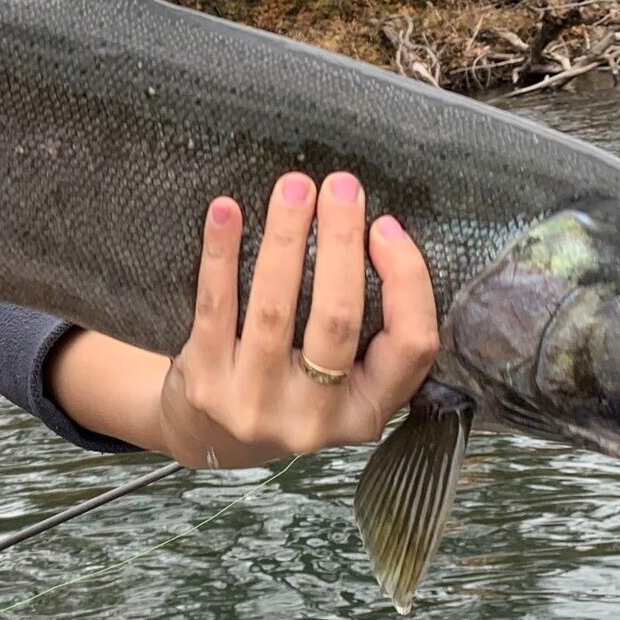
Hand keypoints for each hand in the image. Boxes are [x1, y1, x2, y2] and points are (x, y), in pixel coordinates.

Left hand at [154, 171, 439, 469]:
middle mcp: (316, 420)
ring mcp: (257, 405)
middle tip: (340, 185)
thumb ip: (368, 328)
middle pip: (340, 318)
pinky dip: (221, 254)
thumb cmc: (291, 387)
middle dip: (342, 241)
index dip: (407, 280)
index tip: (387, 225)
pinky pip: (216, 307)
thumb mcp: (344, 380)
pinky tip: (226, 211)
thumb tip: (377, 228)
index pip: (413, 345)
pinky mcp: (207, 385)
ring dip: (286, 237)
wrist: (209, 433)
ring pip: (276, 309)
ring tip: (293, 187)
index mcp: (367, 412)